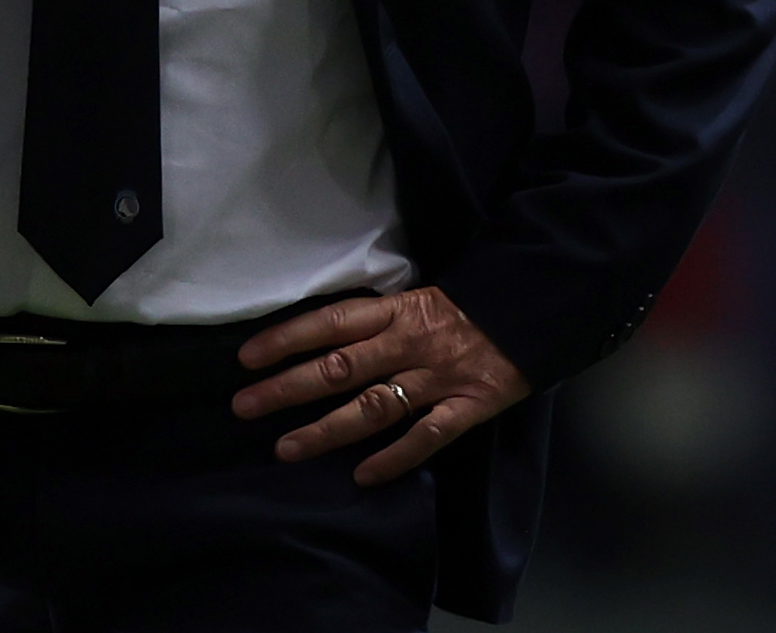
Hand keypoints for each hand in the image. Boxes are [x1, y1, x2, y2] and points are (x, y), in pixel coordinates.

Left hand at [232, 286, 530, 486]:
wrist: (530, 312)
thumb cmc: (463, 308)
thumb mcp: (414, 299)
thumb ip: (373, 323)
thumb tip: (316, 341)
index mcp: (394, 312)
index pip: (329, 323)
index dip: (287, 339)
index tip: (246, 358)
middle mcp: (407, 344)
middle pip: (339, 368)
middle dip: (288, 388)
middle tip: (244, 407)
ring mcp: (436, 379)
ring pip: (373, 407)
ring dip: (326, 430)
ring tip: (286, 448)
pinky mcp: (467, 407)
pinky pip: (426, 436)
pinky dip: (395, 457)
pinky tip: (363, 476)